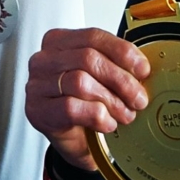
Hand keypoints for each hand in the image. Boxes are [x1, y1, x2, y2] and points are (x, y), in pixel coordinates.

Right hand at [26, 27, 149, 170]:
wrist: (73, 142)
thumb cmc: (85, 105)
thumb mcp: (99, 78)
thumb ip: (113, 65)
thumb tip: (141, 67)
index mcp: (59, 41)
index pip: (93, 36)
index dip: (122, 51)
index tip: (142, 69)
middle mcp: (44, 59)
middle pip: (88, 58)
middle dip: (120, 79)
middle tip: (139, 98)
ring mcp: (37, 84)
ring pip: (80, 82)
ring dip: (111, 100)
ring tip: (125, 114)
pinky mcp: (38, 110)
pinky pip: (70, 107)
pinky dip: (96, 115)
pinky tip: (107, 122)